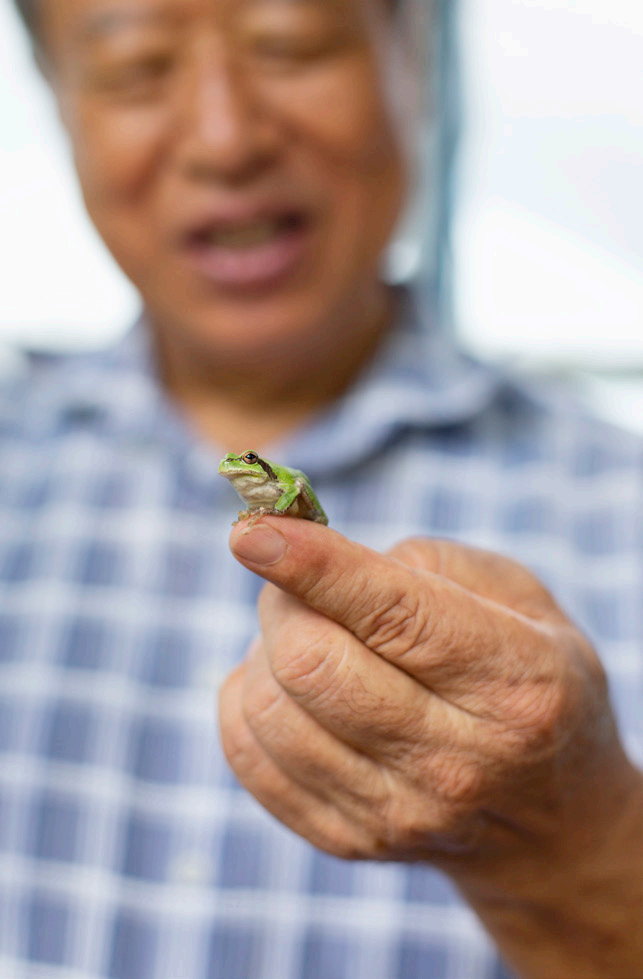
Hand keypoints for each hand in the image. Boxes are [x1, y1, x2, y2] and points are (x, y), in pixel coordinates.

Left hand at [219, 518, 642, 977]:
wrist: (554, 824)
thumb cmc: (531, 682)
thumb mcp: (524, 599)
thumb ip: (430, 565)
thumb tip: (322, 562)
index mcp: (515, 684)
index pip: (394, 616)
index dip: (314, 565)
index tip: (252, 533)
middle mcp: (457, 762)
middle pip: (311, 663)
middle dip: (282, 600)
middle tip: (296, 584)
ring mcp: (398, 814)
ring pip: (269, 709)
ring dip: (265, 650)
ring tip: (305, 636)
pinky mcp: (347, 841)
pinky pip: (247, 753)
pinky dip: (249, 698)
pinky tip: (289, 686)